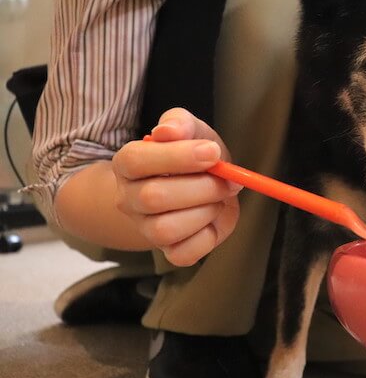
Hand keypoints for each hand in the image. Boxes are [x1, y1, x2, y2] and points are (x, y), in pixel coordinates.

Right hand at [112, 108, 241, 266]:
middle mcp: (130, 198)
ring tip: (217, 200)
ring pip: (166, 229)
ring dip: (205, 212)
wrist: (201, 187)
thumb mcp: (190, 130)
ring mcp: (146, 228)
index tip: (212, 152)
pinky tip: (212, 220)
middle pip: (154, 197)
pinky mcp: (168, 251)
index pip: (137, 160)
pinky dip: (207, 237)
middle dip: (202, 187)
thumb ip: (179, 123)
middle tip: (226, 180)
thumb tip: (167, 131)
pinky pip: (183, 253)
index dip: (177, 157)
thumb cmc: (193, 158)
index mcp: (128, 163)